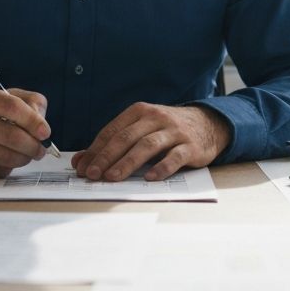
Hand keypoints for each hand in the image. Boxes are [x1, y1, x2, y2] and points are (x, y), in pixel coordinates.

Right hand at [0, 85, 50, 177]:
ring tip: (26, 155)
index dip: (33, 121)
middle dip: (33, 146)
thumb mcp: (1, 96)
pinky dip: (8, 167)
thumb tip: (42, 124)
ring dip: (24, 159)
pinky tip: (6, 160)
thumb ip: (28, 102)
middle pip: (12, 136)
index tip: (45, 132)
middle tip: (40, 149)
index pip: (12, 107)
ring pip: (7, 157)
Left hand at [71, 103, 230, 182]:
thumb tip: (81, 161)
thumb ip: (113, 143)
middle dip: (106, 157)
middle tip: (93, 174)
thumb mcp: (141, 129)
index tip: (83, 167)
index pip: (112, 131)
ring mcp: (174, 131)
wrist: (208, 123)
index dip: (96, 150)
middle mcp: (156, 118)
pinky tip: (149, 178)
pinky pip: (175, 157)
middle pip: (126, 138)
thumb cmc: (167, 129)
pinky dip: (161, 168)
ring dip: (127, 162)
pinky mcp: (191, 146)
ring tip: (113, 177)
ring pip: (147, 146)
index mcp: (140, 112)